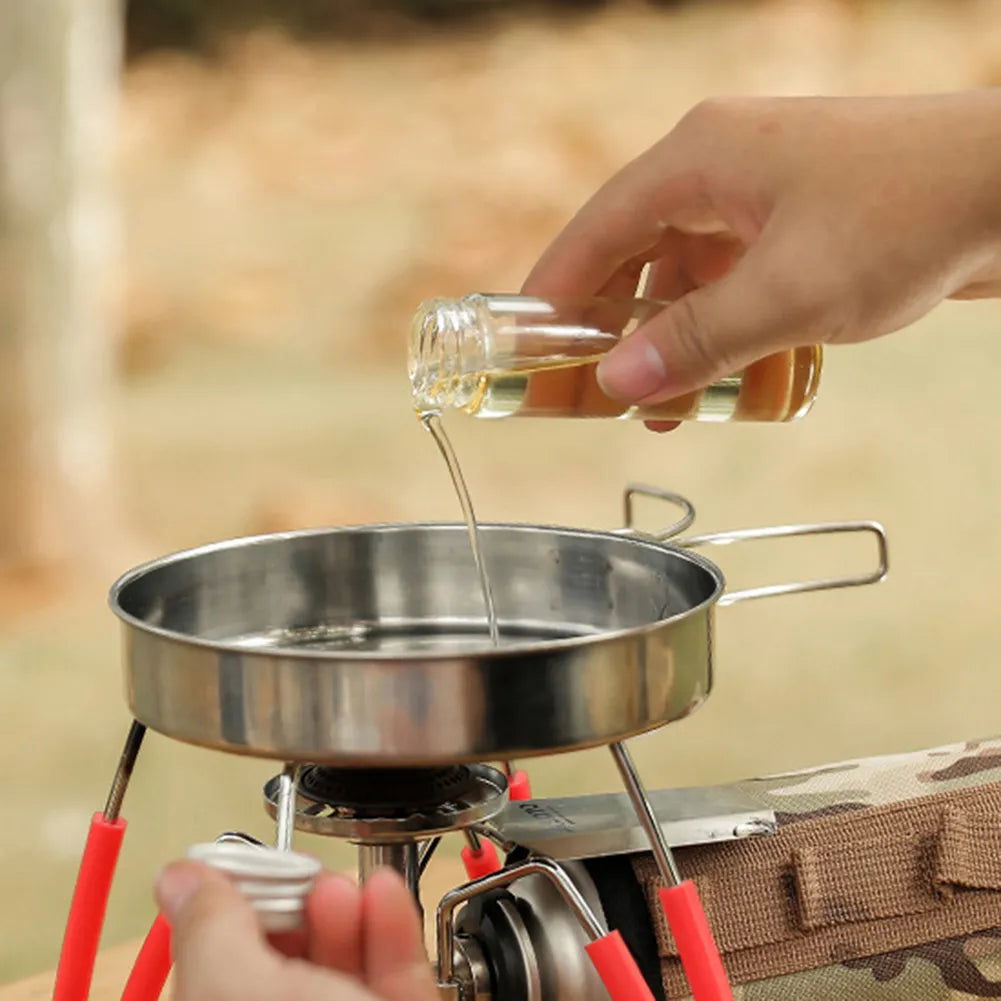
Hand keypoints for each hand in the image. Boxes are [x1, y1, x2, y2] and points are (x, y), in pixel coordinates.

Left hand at [155, 862, 436, 1000]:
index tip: (245, 867)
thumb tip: (176, 877)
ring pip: (341, 959)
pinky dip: (392, 927)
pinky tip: (386, 893)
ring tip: (344, 888)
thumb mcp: (244, 992)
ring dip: (346, 909)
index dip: (228, 909)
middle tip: (303, 879)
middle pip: (283, 956)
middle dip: (296, 905)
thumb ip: (210, 931)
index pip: (211, 962)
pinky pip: (392, 968)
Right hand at [522, 91, 1000, 423]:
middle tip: (577, 387)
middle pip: (633, 253)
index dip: (552, 290)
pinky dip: (718, 334)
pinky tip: (716, 386)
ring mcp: (762, 197)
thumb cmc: (908, 217)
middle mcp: (722, 169)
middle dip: (607, 327)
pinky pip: (733, 286)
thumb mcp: (789, 293)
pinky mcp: (798, 226)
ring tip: (652, 408)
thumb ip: (696, 342)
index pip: (597, 227)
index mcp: (701, 157)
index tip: (519, 344)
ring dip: (668, 342)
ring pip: (685, 278)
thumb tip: (619, 386)